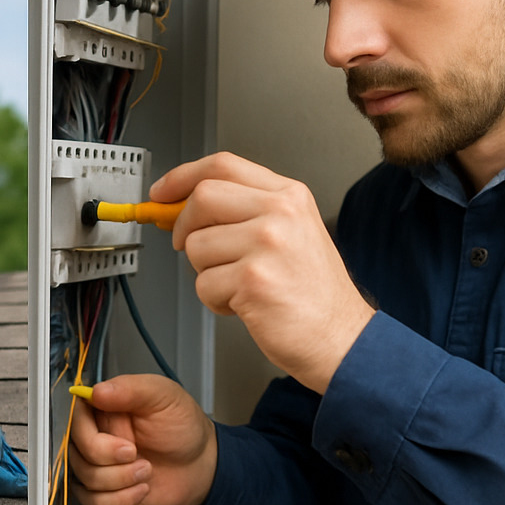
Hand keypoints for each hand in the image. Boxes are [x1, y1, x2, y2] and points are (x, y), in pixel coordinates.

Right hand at [68, 373, 216, 504]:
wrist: (200, 464)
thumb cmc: (182, 425)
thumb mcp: (164, 397)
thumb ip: (131, 389)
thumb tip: (96, 391)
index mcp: (103, 406)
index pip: (73, 421)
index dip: (92, 439)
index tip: (126, 444)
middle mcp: (94, 434)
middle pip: (75, 453)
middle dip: (110, 462)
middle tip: (138, 455)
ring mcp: (97, 463)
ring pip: (83, 479)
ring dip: (120, 480)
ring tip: (147, 470)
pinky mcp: (104, 490)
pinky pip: (92, 502)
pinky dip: (120, 500)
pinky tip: (142, 489)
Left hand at [151, 153, 374, 391]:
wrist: (342, 338)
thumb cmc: (314, 294)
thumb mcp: (292, 232)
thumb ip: (245, 211)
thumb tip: (182, 207)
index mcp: (290, 196)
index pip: (223, 165)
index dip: (183, 176)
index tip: (162, 192)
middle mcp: (281, 213)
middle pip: (203, 197)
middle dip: (186, 227)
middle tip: (196, 250)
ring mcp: (267, 244)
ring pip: (197, 245)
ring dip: (206, 273)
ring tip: (240, 286)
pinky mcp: (253, 280)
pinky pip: (203, 284)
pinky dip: (216, 301)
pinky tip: (245, 304)